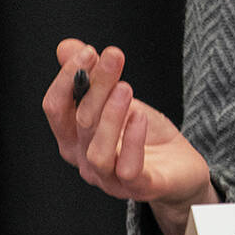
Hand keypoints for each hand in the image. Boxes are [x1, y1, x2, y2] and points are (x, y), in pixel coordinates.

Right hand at [42, 40, 214, 233]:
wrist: (178, 167)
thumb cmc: (143, 134)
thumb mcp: (116, 98)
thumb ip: (90, 76)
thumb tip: (66, 47)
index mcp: (74, 138)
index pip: (55, 109)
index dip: (67, 79)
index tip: (89, 52)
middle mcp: (85, 160)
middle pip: (80, 122)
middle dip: (96, 85)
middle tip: (113, 58)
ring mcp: (110, 178)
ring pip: (98, 152)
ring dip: (110, 116)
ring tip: (125, 87)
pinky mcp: (139, 188)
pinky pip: (128, 170)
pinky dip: (132, 142)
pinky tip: (140, 117)